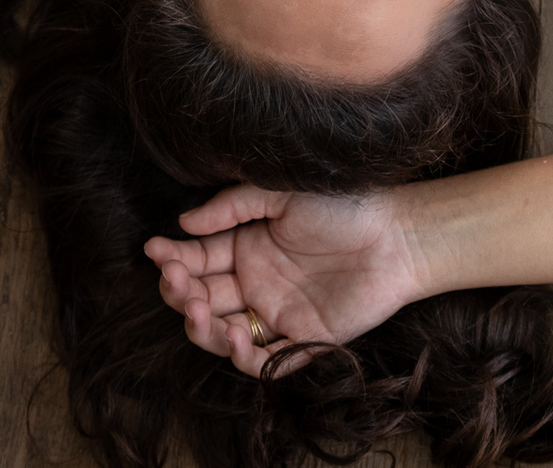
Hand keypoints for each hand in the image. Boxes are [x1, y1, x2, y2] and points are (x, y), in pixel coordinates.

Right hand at [145, 183, 423, 379]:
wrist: (399, 234)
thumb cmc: (345, 204)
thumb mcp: (282, 192)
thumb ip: (233, 205)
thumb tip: (183, 223)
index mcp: (249, 246)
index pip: (199, 258)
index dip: (174, 259)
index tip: (153, 251)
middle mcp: (257, 282)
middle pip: (203, 298)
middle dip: (181, 293)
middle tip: (173, 282)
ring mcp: (276, 314)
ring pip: (223, 333)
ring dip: (201, 328)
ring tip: (197, 310)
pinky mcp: (302, 340)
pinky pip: (263, 360)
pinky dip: (241, 356)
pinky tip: (231, 334)